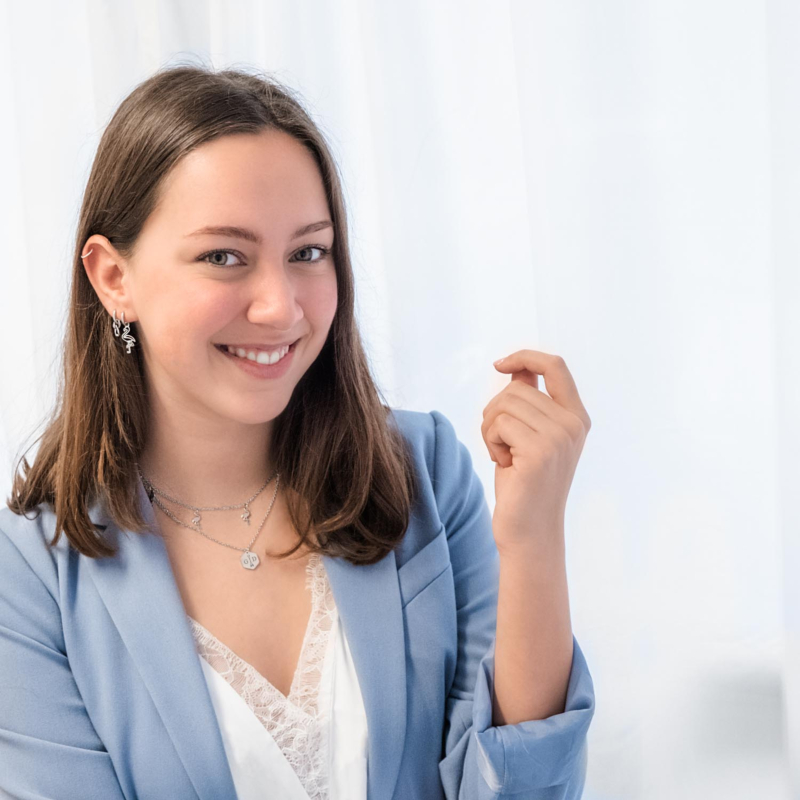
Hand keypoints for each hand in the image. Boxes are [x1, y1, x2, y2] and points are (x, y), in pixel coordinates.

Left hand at [482, 349, 590, 552]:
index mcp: (576, 417)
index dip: (525, 356)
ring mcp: (560, 437)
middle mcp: (573, 424)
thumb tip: (517, 368)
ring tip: (505, 455)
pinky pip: (498, 423)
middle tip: (501, 444)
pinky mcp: (540, 451)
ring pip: (504, 404)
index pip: (555, 365)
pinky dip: (490, 441)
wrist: (529, 532)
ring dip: (491, 429)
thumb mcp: (529, 435)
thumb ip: (529, 402)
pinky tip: (505, 464)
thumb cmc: (523, 484)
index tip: (500, 364)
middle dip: (495, 413)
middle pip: (516, 388)